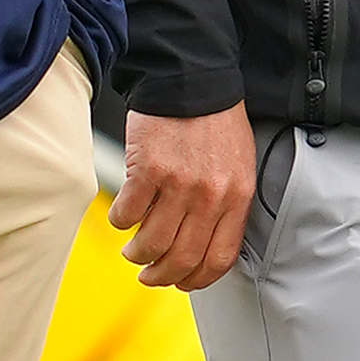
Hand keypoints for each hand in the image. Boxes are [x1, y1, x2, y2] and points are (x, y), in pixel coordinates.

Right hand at [109, 106, 253, 291]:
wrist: (193, 77)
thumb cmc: (215, 120)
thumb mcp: (239, 165)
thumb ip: (227, 204)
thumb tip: (205, 243)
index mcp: (237, 197)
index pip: (220, 258)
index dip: (197, 280)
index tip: (182, 283)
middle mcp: (210, 195)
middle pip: (183, 259)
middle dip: (161, 276)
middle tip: (148, 275)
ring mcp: (179, 184)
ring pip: (152, 243)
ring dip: (137, 254)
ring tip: (132, 249)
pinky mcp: (148, 170)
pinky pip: (127, 214)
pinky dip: (120, 221)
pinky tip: (121, 216)